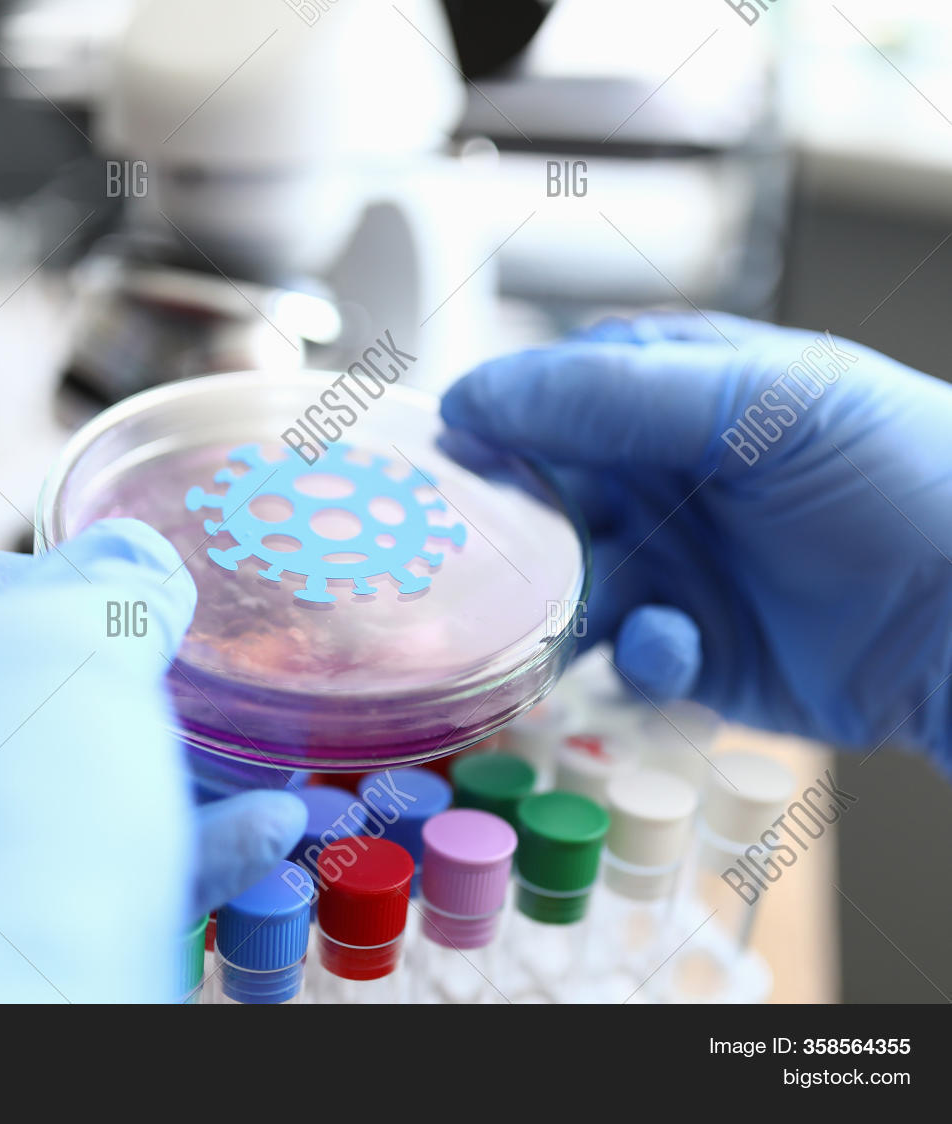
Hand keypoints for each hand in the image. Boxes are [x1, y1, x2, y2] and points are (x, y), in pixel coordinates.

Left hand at [0, 518, 304, 1001]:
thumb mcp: (67, 647)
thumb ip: (109, 587)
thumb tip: (138, 567)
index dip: (47, 584)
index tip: (130, 608)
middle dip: (99, 703)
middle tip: (177, 695)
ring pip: (7, 818)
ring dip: (141, 792)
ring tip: (255, 779)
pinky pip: (21, 906)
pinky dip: (134, 871)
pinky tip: (253, 843)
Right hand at [441, 312, 951, 764]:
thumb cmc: (902, 480)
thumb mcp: (763, 405)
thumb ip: (613, 395)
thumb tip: (476, 396)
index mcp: (686, 394)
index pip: (562, 389)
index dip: (504, 415)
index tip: (453, 445)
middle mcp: (670, 478)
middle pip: (550, 490)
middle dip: (518, 517)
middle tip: (480, 542)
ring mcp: (679, 566)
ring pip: (570, 581)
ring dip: (562, 598)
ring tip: (575, 606)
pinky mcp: (694, 652)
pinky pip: (625, 653)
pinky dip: (638, 652)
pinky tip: (678, 646)